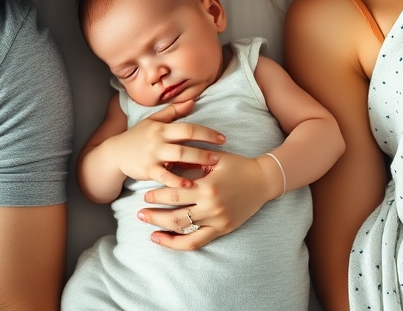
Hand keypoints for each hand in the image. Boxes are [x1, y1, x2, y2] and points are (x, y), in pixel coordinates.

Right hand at [107, 100, 225, 188]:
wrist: (116, 153)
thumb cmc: (138, 136)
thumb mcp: (153, 120)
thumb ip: (173, 111)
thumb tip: (192, 101)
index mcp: (162, 127)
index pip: (188, 127)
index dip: (206, 132)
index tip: (222, 138)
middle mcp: (158, 140)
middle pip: (185, 143)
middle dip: (205, 149)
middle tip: (221, 155)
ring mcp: (153, 156)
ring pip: (178, 158)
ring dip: (196, 162)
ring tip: (211, 167)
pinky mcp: (148, 170)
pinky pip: (165, 177)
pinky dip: (178, 181)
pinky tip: (189, 185)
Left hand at [137, 151, 275, 249]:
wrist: (262, 180)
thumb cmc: (237, 165)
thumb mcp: (213, 158)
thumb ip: (190, 161)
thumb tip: (165, 163)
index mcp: (207, 186)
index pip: (174, 194)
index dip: (157, 196)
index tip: (145, 195)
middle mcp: (211, 207)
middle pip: (175, 215)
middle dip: (154, 215)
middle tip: (139, 213)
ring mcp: (217, 221)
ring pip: (183, 232)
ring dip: (162, 231)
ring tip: (149, 229)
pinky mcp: (222, 230)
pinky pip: (196, 242)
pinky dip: (177, 244)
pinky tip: (164, 241)